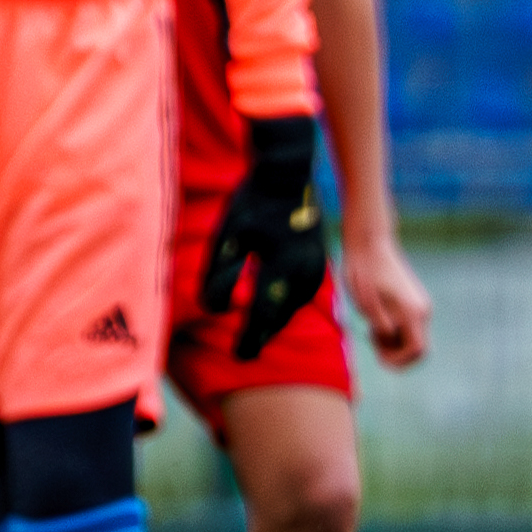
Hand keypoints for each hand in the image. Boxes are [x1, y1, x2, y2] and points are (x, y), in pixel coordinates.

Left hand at [201, 113, 329, 361]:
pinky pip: (301, 294)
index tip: (239, 356)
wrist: (287, 175)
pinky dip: (286, 305)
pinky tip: (271, 310)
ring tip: (255, 337)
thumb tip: (213, 310)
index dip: (251, 338)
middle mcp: (305, 272)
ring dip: (275, 321)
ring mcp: (317, 267)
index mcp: (282, 266)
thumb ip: (217, 274)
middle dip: (262, 335)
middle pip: (282, 316)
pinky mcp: (319, 262)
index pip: (265, 314)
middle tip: (243, 354)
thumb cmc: (252, 203)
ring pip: (294, 306)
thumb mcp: (226, 236)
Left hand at [341, 226, 430, 368]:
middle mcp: (422, 310)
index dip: (399, 360)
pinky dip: (394, 332)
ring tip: (371, 329)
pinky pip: (408, 327)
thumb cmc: (362, 272)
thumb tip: (390, 337)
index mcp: (413, 312)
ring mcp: (420, 306)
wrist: (369, 245)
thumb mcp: (364, 301)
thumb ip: (379, 323)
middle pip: (418, 348)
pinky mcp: (413, 302)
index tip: (378, 356)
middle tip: (373, 341)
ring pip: (412, 338)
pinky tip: (376, 322)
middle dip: (396, 353)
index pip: (417, 350)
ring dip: (393, 342)